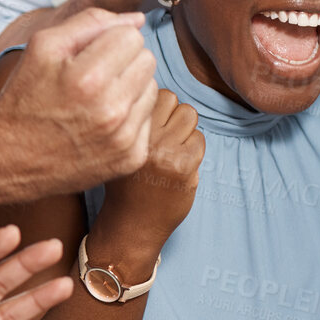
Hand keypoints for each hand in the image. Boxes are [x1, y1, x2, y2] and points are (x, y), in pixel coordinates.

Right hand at [0, 8, 159, 188]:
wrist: (10, 158)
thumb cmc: (25, 100)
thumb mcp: (44, 47)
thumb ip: (91, 22)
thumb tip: (137, 19)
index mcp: (89, 78)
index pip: (133, 36)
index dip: (110, 40)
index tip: (90, 54)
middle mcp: (111, 111)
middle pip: (147, 60)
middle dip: (124, 61)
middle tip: (94, 76)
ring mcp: (123, 139)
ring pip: (152, 88)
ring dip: (130, 88)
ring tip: (97, 99)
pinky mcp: (130, 159)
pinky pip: (148, 119)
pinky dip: (130, 117)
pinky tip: (103, 122)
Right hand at [97, 89, 204, 254]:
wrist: (129, 226)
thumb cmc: (124, 186)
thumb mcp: (120, 148)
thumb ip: (138, 123)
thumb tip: (160, 96)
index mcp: (124, 131)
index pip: (149, 93)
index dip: (154, 107)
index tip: (152, 124)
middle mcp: (142, 138)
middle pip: (171, 99)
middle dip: (171, 114)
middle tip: (164, 136)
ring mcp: (164, 152)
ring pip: (189, 115)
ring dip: (185, 129)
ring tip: (173, 150)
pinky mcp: (183, 167)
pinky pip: (199, 140)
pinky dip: (194, 150)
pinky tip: (180, 166)